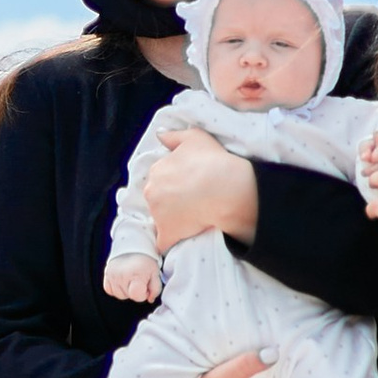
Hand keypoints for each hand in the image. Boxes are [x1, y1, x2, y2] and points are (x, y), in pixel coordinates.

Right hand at [102, 252, 162, 303]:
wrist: (134, 244)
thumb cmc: (146, 258)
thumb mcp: (155, 272)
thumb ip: (155, 288)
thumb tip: (150, 299)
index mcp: (136, 275)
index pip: (137, 297)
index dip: (143, 294)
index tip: (145, 286)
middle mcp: (122, 275)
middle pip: (129, 296)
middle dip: (135, 291)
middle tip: (139, 278)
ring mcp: (113, 274)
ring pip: (119, 295)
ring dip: (126, 290)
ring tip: (131, 278)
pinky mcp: (106, 273)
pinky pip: (109, 290)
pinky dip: (116, 287)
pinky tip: (123, 280)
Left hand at [143, 137, 259, 253]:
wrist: (225, 188)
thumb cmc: (212, 161)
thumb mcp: (194, 138)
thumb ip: (173, 136)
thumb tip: (159, 135)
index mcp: (156, 170)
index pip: (159, 179)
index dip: (174, 184)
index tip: (188, 187)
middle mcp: (151, 192)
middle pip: (156, 199)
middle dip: (169, 202)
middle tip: (191, 202)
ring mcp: (157, 215)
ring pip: (160, 219)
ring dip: (171, 220)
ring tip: (192, 218)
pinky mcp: (167, 234)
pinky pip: (164, 241)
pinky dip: (171, 241)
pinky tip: (183, 238)